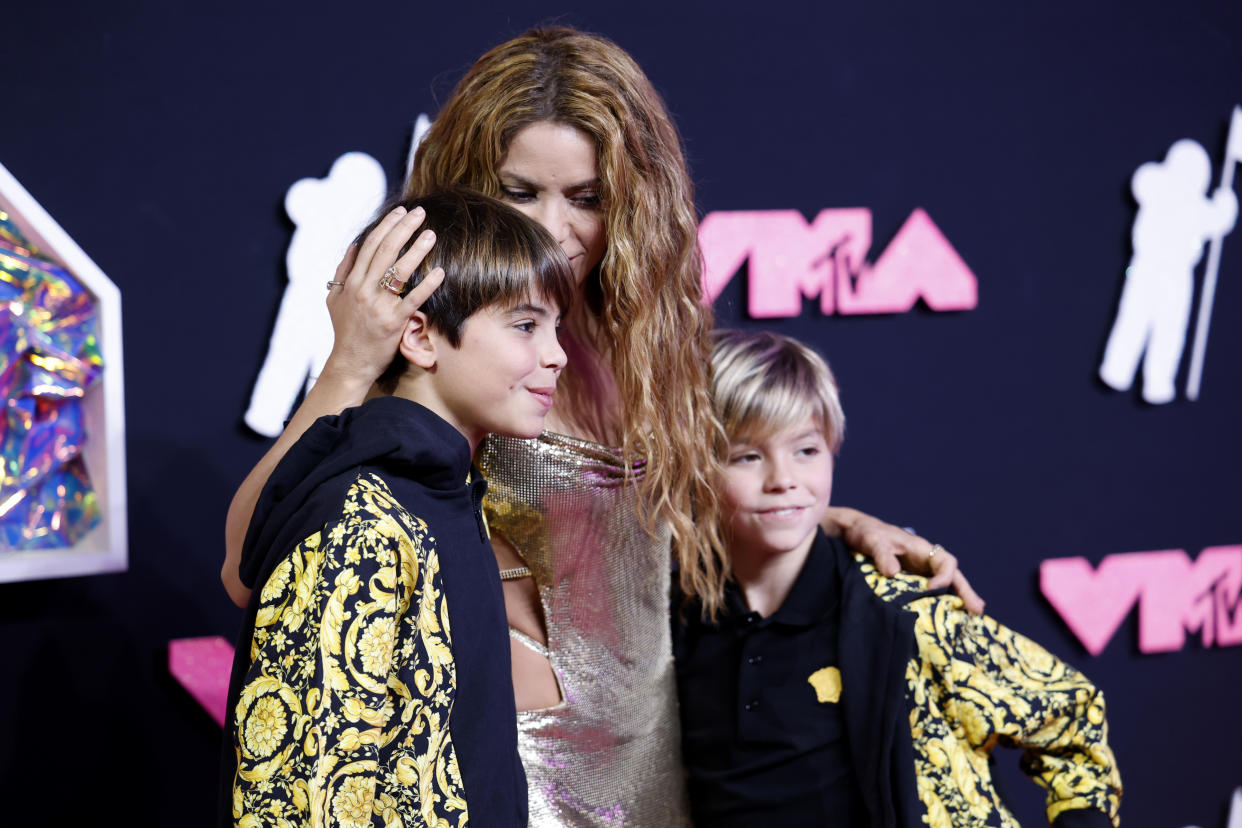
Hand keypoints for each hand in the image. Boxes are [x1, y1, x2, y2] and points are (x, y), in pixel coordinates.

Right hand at [322, 205, 444, 387]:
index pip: (370, 246)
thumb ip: (343, 271)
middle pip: (385, 252)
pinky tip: (441, 272)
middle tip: (420, 213)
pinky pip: (413, 300)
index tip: (400, 211)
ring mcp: (378, 306)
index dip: (386, 226)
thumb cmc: (345, 331)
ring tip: (431, 235)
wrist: (350, 363)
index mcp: (351, 282)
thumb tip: (354, 245)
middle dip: (404, 229)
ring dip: (416, 250)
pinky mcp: (393, 323)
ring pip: (398, 271)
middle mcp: (363, 290)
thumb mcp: (334, 298)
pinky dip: (427, 285)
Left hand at [829, 507, 984, 613]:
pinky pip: (928, 594)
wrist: (854, 534)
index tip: (932, 588)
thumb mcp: (872, 540)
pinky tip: (943, 620)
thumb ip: (882, 554)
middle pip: (952, 576)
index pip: (945, 561)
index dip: (944, 576)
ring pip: (944, 586)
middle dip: (965, 592)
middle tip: (978, 610)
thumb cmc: (866, 533)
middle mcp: (925, 561)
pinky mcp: (910, 582)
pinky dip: (938, 605)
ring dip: (957, 601)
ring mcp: (919, 572)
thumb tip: (894, 574)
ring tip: (971, 619)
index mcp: (921, 549)